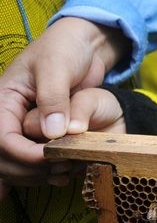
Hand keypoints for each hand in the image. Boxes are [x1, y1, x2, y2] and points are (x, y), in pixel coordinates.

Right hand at [0, 17, 128, 189]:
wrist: (82, 46)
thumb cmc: (65, 48)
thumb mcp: (57, 67)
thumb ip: (54, 98)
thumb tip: (52, 133)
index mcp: (2, 99)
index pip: (1, 138)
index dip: (23, 154)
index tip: (49, 158)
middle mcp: (8, 116)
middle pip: (4, 158)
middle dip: (30, 168)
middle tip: (62, 168)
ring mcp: (22, 127)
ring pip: (16, 165)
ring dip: (38, 175)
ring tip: (67, 171)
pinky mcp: (38, 135)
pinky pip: (31, 162)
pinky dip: (44, 173)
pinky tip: (63, 176)